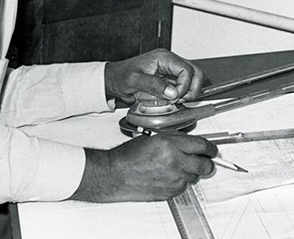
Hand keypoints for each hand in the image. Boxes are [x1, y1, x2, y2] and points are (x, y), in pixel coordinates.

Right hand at [71, 133, 216, 201]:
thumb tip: (189, 142)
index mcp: (169, 144)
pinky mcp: (171, 192)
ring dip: (191, 171)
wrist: (117, 174)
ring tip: (177, 165)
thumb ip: (173, 139)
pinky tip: (168, 174)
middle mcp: (175, 162)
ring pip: (194, 176)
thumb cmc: (129, 156)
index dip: (210, 147)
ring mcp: (174, 179)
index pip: (201, 145)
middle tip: (204, 159)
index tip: (212, 149)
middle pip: (205, 165)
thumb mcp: (151, 137)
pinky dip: (180, 181)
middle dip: (206, 162)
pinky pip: (184, 186)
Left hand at [104, 49, 204, 103]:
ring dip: (188, 92)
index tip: (175, 97)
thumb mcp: (134, 80)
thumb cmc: (121, 75)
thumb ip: (153, 85)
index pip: (186, 69)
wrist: (114, 79)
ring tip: (175, 101)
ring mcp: (170, 71)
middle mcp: (169, 62)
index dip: (185, 86)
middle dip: (192, 89)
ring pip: (192, 79)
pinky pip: (182, 87)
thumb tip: (173, 92)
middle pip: (195, 72)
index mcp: (163, 58)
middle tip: (181, 100)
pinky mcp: (168, 79)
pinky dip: (181, 95)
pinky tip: (171, 100)